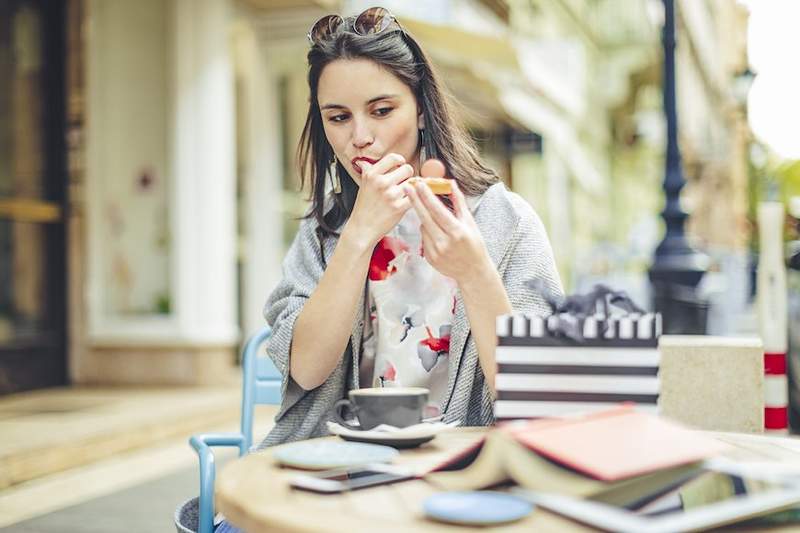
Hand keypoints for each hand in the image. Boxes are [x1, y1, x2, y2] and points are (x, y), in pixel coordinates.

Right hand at [345, 153, 413, 246]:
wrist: (362, 229)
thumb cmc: (364, 208)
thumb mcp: (363, 185)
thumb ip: (368, 171)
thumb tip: (364, 162)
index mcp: (372, 175)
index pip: (393, 158)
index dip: (400, 161)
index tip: (401, 165)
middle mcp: (381, 182)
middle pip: (407, 169)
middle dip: (407, 175)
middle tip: (402, 182)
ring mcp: (390, 195)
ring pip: (412, 183)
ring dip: (410, 188)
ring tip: (401, 195)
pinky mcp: (398, 207)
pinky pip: (414, 197)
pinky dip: (412, 199)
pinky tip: (405, 202)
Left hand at [404, 160, 492, 285]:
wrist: (473, 272)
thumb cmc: (474, 245)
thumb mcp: (470, 223)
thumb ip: (459, 202)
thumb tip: (451, 183)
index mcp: (457, 232)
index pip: (437, 211)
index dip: (427, 196)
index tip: (419, 184)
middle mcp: (444, 242)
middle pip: (424, 217)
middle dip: (415, 200)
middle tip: (407, 187)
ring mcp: (435, 252)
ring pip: (423, 227)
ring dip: (426, 219)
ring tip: (438, 221)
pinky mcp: (429, 258)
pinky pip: (424, 238)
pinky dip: (428, 232)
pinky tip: (438, 235)